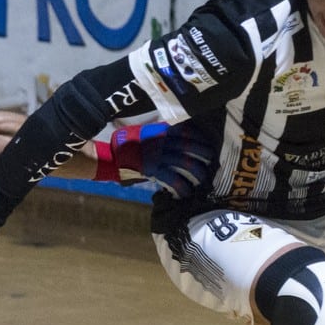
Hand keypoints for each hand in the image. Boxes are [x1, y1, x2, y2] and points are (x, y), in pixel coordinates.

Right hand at [99, 123, 214, 197]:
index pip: (187, 132)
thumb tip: (177, 142)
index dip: (200, 138)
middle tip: (211, 162)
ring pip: (184, 163)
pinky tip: (186, 193)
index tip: (208, 144)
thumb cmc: (129, 145)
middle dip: (204, 154)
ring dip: (197, 172)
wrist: (112, 155)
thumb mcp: (147, 134)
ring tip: (203, 179)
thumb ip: (162, 136)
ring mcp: (158, 155)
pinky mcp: (153, 169)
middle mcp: (162, 142)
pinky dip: (181, 187)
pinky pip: (172, 178)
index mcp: (162, 131)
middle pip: (189, 146)